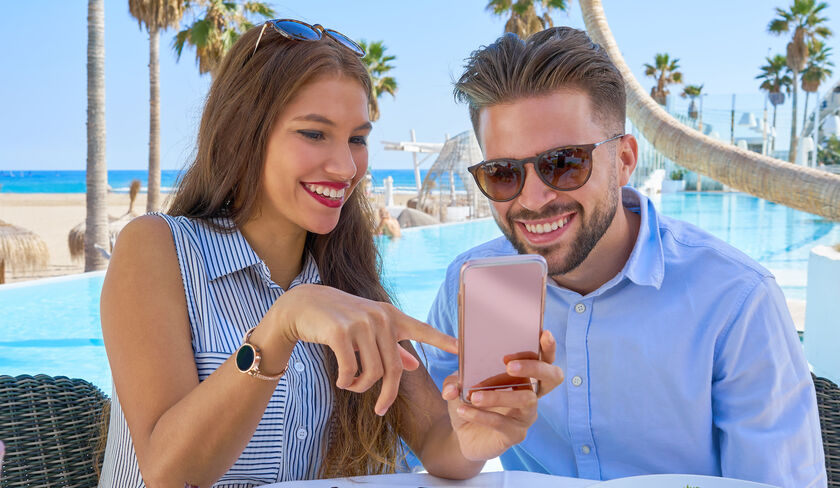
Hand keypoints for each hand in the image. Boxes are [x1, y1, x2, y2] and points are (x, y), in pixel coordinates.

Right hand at [271, 284, 457, 414]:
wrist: (304, 306)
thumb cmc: (339, 320)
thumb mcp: (368, 330)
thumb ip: (392, 347)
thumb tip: (415, 364)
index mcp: (391, 316)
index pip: (423, 329)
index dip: (443, 341)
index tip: (463, 350)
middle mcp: (380, 318)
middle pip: (394, 369)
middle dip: (387, 394)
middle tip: (380, 409)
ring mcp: (361, 324)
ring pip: (373, 372)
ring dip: (362, 387)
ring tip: (351, 385)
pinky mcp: (341, 332)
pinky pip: (351, 370)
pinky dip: (347, 382)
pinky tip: (341, 380)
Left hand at [441, 330, 562, 460]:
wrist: (461, 433)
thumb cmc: (468, 401)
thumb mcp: (458, 384)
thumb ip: (454, 381)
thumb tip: (451, 388)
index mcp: (523, 376)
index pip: (545, 359)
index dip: (548, 348)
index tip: (543, 334)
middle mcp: (531, 393)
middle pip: (552, 377)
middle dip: (534, 367)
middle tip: (509, 365)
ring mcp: (526, 415)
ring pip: (525, 399)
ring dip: (498, 395)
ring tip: (473, 395)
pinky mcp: (516, 434)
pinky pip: (502, 422)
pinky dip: (481, 415)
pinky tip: (462, 410)